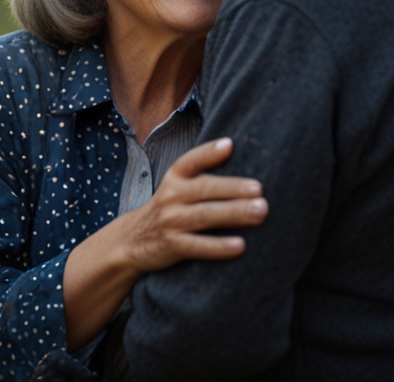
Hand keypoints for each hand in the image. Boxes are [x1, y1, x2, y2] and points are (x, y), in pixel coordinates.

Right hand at [120, 137, 267, 274]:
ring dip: (234, 213)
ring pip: (205, 216)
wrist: (133, 239)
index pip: (191, 161)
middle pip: (205, 189)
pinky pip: (198, 246)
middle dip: (234, 188)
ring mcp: (170, 221)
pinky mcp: (171, 245)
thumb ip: (201, 173)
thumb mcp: (177, 185)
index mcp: (175, 177)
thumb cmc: (169, 208)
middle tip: (260, 191)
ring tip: (259, 212)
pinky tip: (240, 246)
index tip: (230, 145)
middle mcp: (171, 196)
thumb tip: (237, 153)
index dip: (209, 152)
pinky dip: (219, 247)